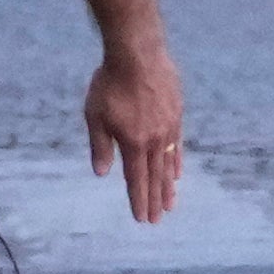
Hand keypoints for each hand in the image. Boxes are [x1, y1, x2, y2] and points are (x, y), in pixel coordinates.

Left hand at [85, 43, 184, 224]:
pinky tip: (177, 172)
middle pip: (155, 176)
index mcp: (133, 143)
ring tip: (171, 203)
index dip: (138, 200)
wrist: (138, 53)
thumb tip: (101, 173)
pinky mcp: (176, 114)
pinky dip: (176, 160)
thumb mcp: (95, 116)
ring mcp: (168, 128)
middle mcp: (154, 140)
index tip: (142, 218)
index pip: (136, 179)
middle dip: (154, 200)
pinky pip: (177, 144)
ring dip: (168, 186)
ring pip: (169, 163)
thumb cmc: (110, 83)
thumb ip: (100, 146)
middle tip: (158, 219)